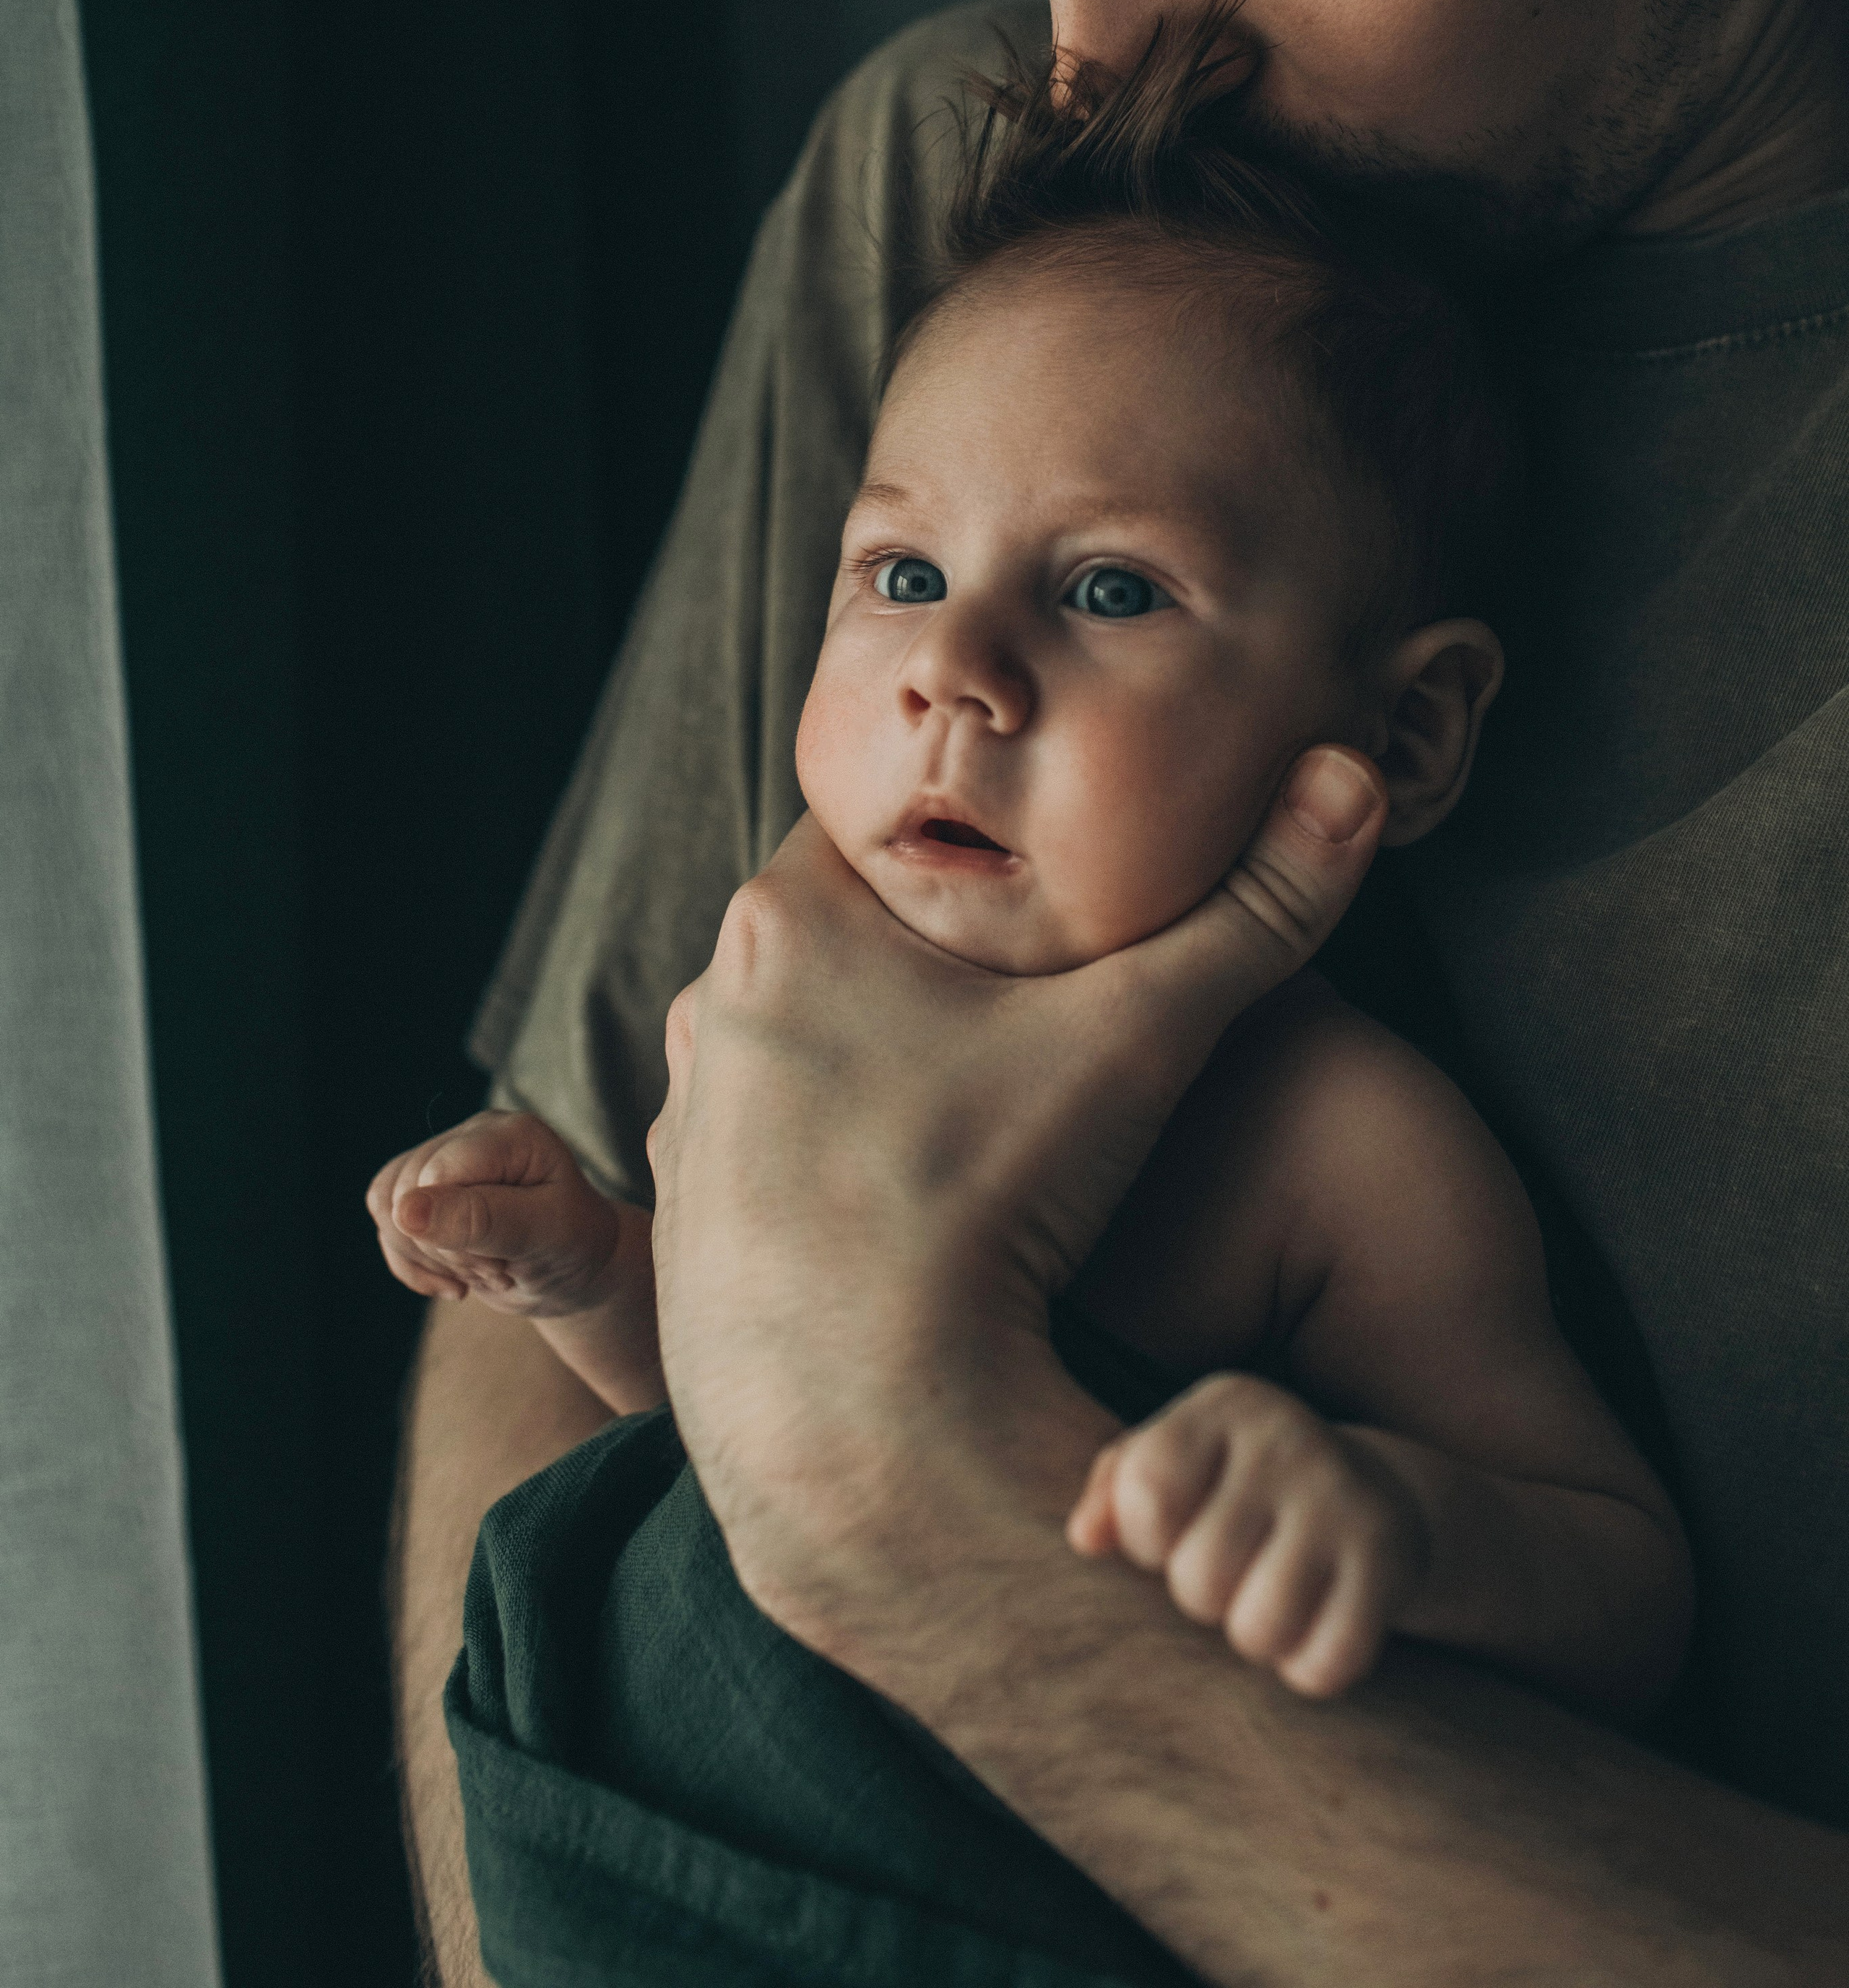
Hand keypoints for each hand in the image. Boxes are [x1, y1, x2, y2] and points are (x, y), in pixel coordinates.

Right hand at [367, 1108, 632, 1317]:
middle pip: (407, 1192)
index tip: (503, 1263)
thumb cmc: (574, 1245)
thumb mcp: (543, 1235)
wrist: (577, 1269)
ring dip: (428, 1260)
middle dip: (446, 1251)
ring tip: (482, 1271)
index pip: (437, 1174)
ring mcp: (445, 1160)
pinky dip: (412, 1265)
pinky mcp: (426, 1190)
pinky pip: (386, 1225)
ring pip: (388, 1208)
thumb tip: (406, 1210)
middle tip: (499, 1270)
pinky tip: (453, 1281)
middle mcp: (472, 1135)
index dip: (454, 1232)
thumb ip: (480, 1219)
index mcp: (511, 1134)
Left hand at [648, 746, 1386, 1639]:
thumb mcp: (1137, 1040)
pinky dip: (837, 1154)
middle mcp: (710, 998)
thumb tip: (1354, 779)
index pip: (895, 831)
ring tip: (982, 1112)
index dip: (983, 856)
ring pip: (809, 1039)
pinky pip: (773, 1145)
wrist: (864, 1427)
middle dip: (939, 955)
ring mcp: (687, 1113)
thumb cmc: (986, 1203)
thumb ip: (1252, 912)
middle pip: (852, 934)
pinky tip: (917, 1203)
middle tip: (1035, 1006)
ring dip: (881, 1055)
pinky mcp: (682, 1217)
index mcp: (793, 915)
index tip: (1048, 899)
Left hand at [1067, 1373, 1428, 1697]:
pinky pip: (1324, 1663)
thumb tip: (1084, 1537)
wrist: (1375, 1493)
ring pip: (1257, 1629)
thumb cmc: (1239, 1485)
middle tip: (1234, 1569)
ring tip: (1269, 1596)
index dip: (1143, 1539)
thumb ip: (1115, 1489)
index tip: (1171, 1535)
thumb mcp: (1178, 1459)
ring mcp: (1344, 1499)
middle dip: (1203, 1595)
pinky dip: (1310, 1667)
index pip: (1146, 1491)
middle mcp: (1288, 1438)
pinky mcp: (1390, 1561)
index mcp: (1224, 1404)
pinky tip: (1317, 1624)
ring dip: (1255, 1637)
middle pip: (1197, 1575)